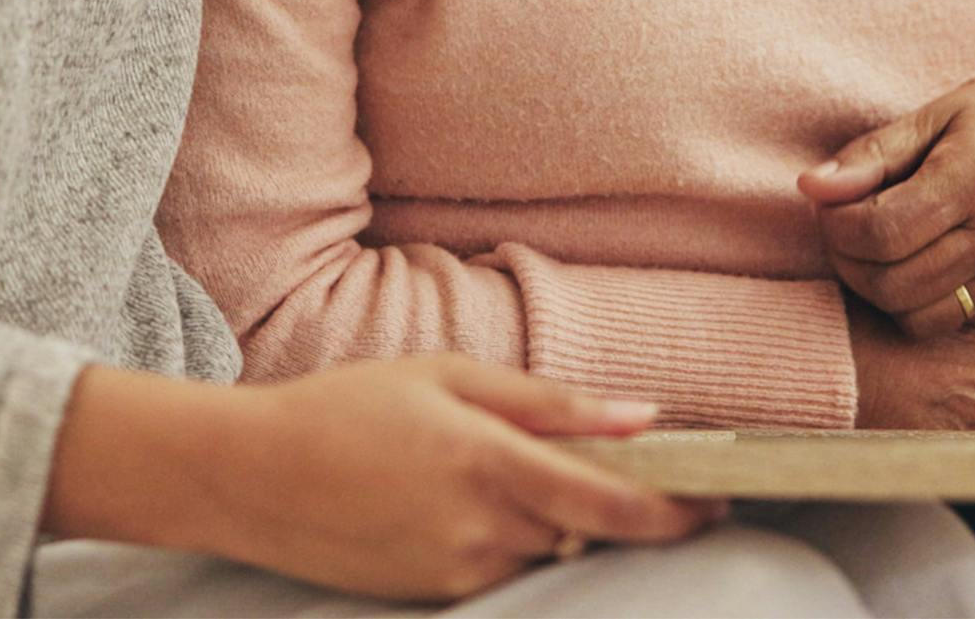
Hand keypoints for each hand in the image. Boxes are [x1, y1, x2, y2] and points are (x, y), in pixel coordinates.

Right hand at [46, 356, 721, 604]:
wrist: (253, 476)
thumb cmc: (349, 407)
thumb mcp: (448, 377)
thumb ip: (548, 401)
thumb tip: (640, 416)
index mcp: (490, 463)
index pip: (611, 505)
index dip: (676, 510)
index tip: (722, 500)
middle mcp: (482, 529)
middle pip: (589, 534)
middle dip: (629, 512)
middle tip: (661, 483)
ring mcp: (457, 573)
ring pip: (547, 553)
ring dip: (564, 523)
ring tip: (530, 473)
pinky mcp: (435, 598)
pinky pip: (503, 570)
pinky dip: (516, 539)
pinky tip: (480, 501)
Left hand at [797, 79, 974, 337]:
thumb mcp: (931, 116)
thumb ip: (871, 155)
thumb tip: (811, 188)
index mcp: (974, 178)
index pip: (881, 231)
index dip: (837, 227)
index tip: (829, 206)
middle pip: (892, 283)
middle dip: (848, 261)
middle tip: (844, 229)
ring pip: (917, 316)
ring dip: (877, 289)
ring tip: (875, 249)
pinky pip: (951, 323)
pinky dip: (919, 302)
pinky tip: (917, 264)